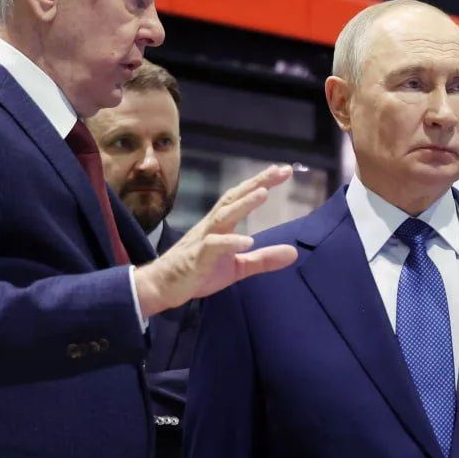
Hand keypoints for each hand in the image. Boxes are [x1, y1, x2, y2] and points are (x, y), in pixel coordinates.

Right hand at [134, 165, 297, 316]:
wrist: (164, 287)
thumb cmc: (200, 271)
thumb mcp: (238, 267)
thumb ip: (264, 259)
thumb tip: (294, 253)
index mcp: (222, 225)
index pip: (242, 197)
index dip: (262, 182)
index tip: (283, 170)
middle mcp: (213, 226)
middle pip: (234, 198)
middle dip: (257, 183)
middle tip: (279, 171)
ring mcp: (203, 240)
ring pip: (224, 216)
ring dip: (243, 204)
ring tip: (263, 193)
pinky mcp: (197, 258)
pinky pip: (213, 246)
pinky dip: (230, 242)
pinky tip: (247, 242)